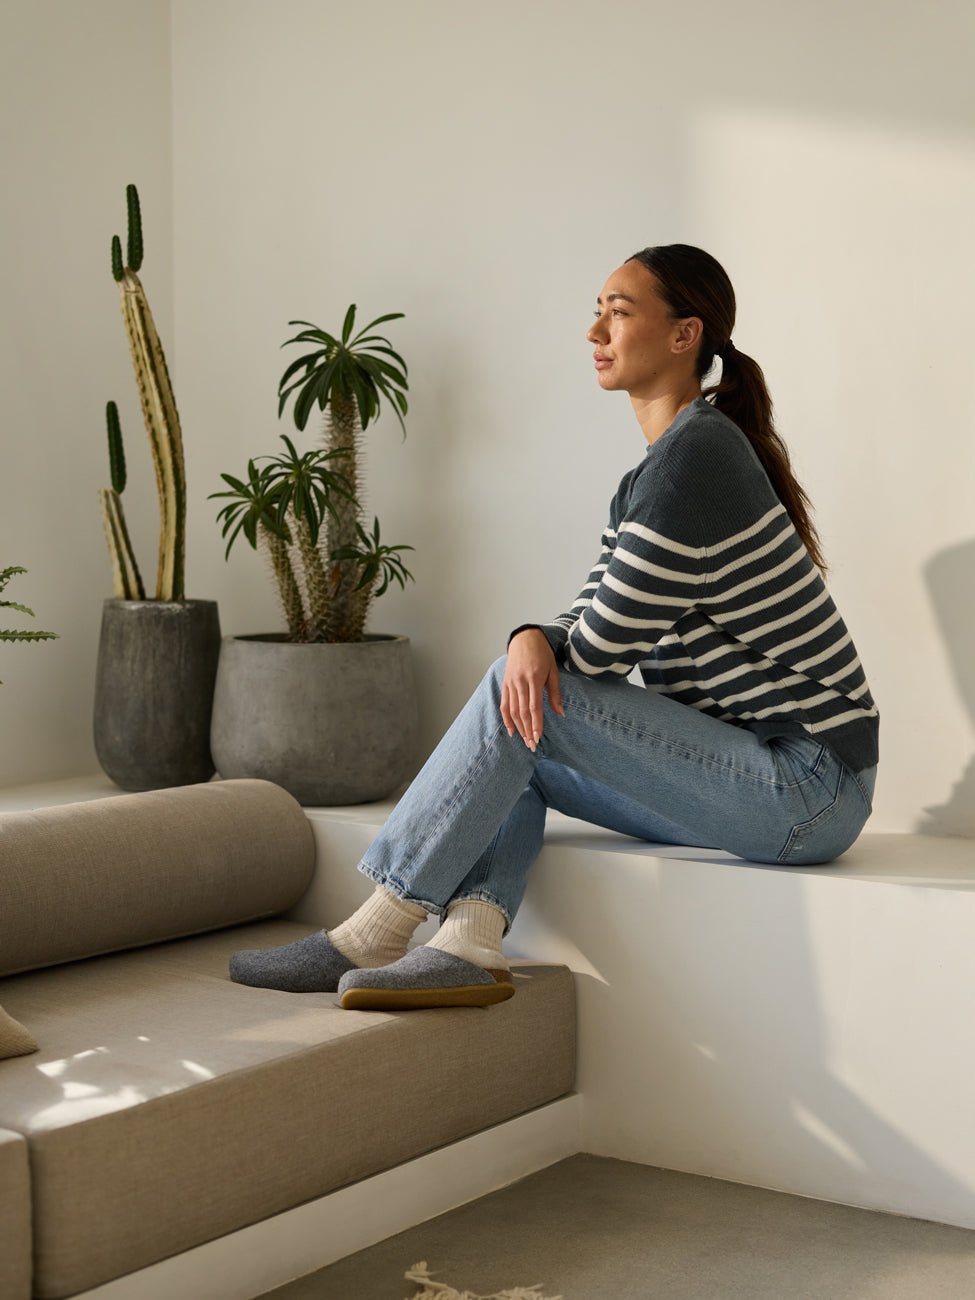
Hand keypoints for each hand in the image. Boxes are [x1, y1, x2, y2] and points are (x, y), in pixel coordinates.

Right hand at [501, 629, 564, 751]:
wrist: (525, 638)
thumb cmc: (543, 654)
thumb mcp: (554, 671)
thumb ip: (555, 693)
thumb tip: (560, 713)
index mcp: (534, 678)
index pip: (534, 706)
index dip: (536, 723)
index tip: (538, 737)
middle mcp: (520, 682)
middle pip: (522, 712)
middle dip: (528, 730)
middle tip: (533, 745)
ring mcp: (510, 683)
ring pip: (512, 710)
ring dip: (519, 728)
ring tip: (525, 741)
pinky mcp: (505, 684)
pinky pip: (504, 704)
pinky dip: (507, 719)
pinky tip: (512, 730)